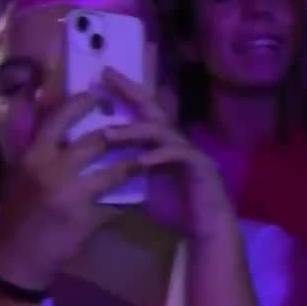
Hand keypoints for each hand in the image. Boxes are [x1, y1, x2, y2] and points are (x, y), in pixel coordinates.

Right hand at [0, 94, 147, 288]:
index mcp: (32, 156)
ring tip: (148, 160)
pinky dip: (130, 200)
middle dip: (123, 133)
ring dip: (135, 164)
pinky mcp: (85, 219)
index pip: (59, 117)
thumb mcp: (22, 175)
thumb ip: (42, 152)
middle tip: (139, 127)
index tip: (98, 96)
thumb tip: (64, 127)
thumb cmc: (18, 214)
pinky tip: (140, 197)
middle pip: (97, 141)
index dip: (81, 103)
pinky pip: (116, 204)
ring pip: (115, 171)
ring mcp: (69, 195)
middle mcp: (50, 170)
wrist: (15, 259)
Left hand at [98, 68, 236, 240]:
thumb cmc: (177, 209)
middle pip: (153, 109)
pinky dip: (160, 155)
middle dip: (130, 91)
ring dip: (133, 131)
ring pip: (161, 131)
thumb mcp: (145, 186)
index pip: (142, 113)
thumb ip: (129, 171)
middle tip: (107, 76)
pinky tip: (142, 160)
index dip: (125, 94)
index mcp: (162, 144)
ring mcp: (190, 152)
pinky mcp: (201, 167)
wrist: (207, 228)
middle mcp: (176, 141)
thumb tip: (98, 164)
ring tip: (108, 135)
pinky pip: (179, 155)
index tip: (101, 78)